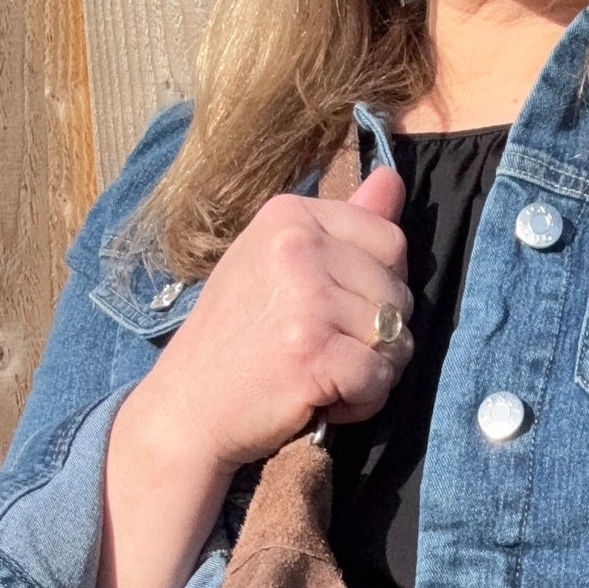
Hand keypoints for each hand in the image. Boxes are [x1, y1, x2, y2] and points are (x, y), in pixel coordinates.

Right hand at [139, 163, 414, 470]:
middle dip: (377, 337)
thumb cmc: (238, 339)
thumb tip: (394, 179)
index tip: (333, 312)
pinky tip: (322, 401)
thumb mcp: (278, 265)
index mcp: (291, 216)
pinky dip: (361, 403)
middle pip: (399, 293)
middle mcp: (298, 247)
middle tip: (322, 351)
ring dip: (370, 372)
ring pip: (397, 339)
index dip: (379, 288)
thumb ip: (344, 226)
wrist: (189, 407)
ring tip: (321, 375)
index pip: (390, 240)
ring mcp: (307, 299)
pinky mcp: (315, 353)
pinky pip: (381, 379)